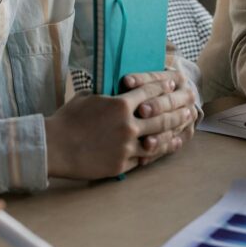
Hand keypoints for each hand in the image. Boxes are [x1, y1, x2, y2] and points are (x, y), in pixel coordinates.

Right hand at [45, 78, 192, 178]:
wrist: (55, 147)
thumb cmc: (67, 120)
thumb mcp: (88, 97)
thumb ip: (108, 94)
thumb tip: (119, 88)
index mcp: (119, 104)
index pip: (149, 91)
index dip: (163, 86)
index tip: (173, 83)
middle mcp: (128, 124)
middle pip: (161, 114)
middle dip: (178, 106)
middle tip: (190, 102)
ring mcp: (127, 145)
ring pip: (159, 137)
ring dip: (175, 128)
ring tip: (185, 123)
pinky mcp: (122, 163)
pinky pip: (146, 156)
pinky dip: (160, 150)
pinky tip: (169, 145)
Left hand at [122, 70, 197, 165]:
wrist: (168, 99)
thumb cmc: (145, 90)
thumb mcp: (143, 81)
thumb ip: (136, 81)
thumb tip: (125, 82)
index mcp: (177, 78)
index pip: (159, 78)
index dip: (143, 80)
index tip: (126, 82)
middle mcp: (187, 96)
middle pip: (169, 101)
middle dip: (155, 106)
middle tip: (141, 111)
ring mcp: (188, 116)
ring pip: (173, 126)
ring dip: (159, 136)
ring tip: (145, 142)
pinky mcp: (186, 134)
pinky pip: (172, 145)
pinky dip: (157, 152)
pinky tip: (144, 160)